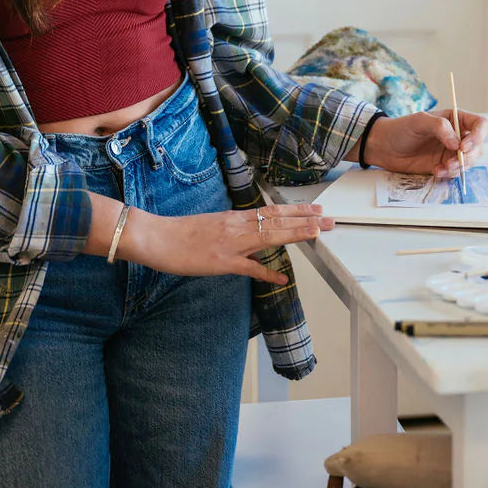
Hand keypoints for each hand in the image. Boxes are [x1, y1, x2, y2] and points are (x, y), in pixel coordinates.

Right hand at [118, 202, 333, 284]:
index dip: (297, 211)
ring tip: (318, 233)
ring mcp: (232, 244)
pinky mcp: (222, 262)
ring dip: (296, 234)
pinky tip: (282, 278)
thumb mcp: (212, 226)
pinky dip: (267, 273)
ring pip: (270, 235)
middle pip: (278, 220)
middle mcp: (237, 226)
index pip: (273, 211)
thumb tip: (251, 238)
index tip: (317, 210)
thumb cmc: (180, 233)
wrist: (156, 237)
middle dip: (307, 220)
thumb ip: (234, 231)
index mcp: (235, 217)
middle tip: (331, 220)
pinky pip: (249, 268)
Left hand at [363, 109, 487, 178]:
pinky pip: (456, 172)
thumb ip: (440, 127)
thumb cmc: (401, 128)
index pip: (481, 125)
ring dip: (458, 167)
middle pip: (478, 147)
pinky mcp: (444, 165)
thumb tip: (457, 143)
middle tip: (451, 162)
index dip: (478, 136)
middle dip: (468, 157)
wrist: (385, 147)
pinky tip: (435, 171)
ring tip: (441, 168)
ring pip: (469, 162)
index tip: (463, 147)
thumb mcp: (419, 121)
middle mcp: (458, 135)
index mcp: (456, 119)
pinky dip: (449, 174)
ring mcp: (451, 151)